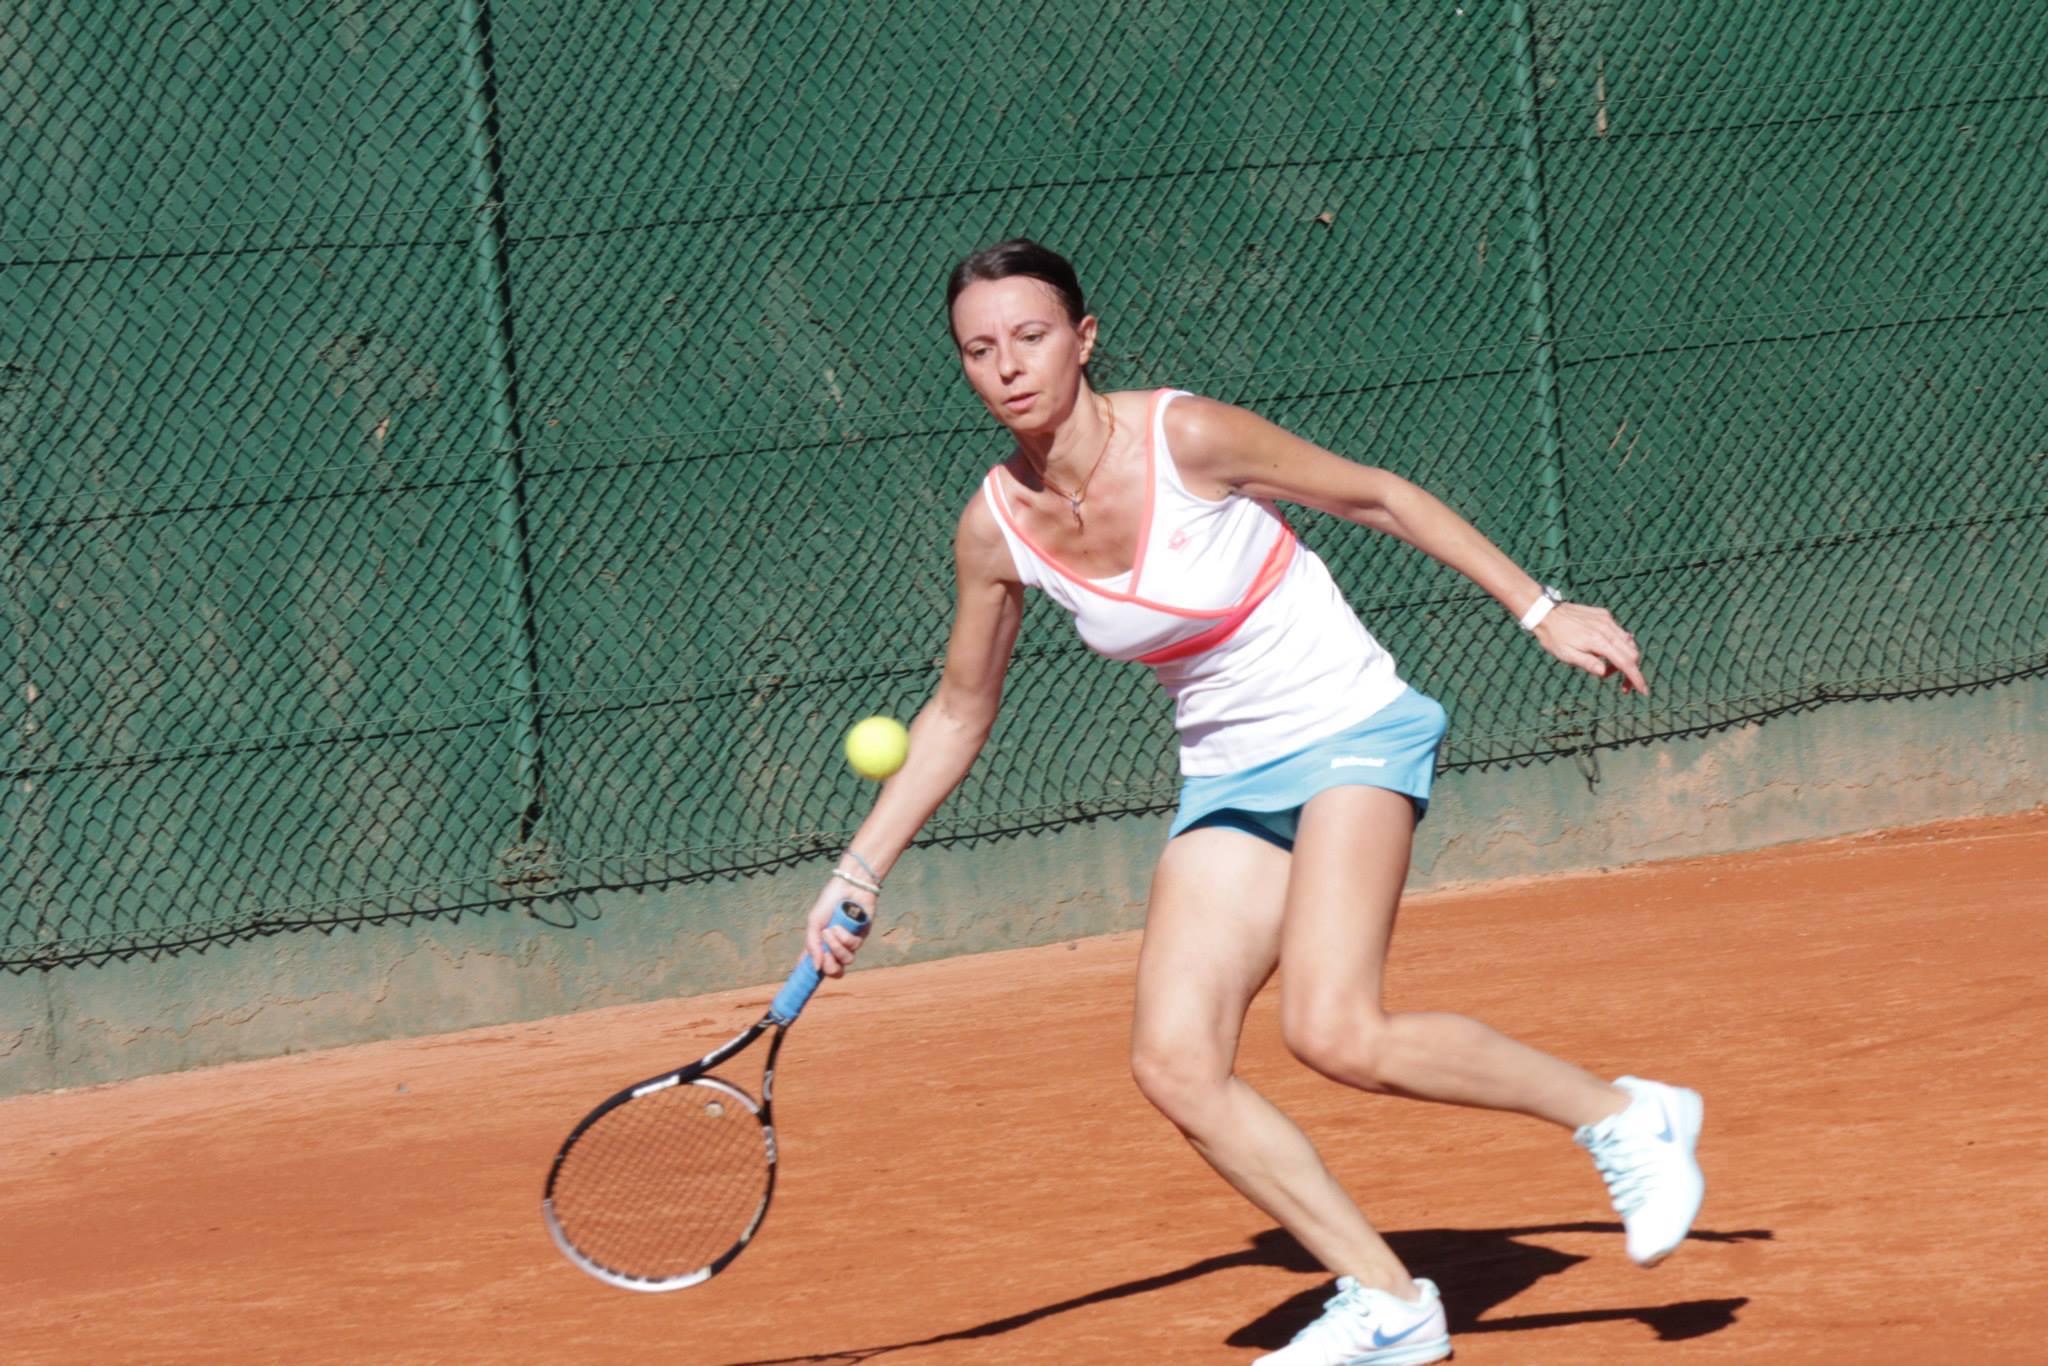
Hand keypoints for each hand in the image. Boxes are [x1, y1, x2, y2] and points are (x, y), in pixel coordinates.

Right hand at [805, 879, 875, 976]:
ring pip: (845, 960)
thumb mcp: (814, 923)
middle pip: (834, 972)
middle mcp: (834, 946)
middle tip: (826, 955)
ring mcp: (848, 943)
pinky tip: (840, 926)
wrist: (849, 887)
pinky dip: (844, 937)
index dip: (810, 976)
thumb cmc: (829, 902)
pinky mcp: (861, 937)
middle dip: (830, 967)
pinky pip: (853, 947)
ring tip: (831, 930)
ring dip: (836, 947)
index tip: (803, 983)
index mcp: (820, 944)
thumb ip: (813, 946)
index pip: (814, 966)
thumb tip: (816, 968)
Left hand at [1534, 603, 1649, 694]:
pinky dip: (1618, 645)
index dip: (1636, 678)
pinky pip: (1619, 632)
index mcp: (1599, 642)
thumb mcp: (1567, 655)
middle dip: (1631, 671)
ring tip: (1608, 668)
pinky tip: (1606, 652)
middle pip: (1632, 653)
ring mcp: (1607, 620)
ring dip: (1625, 658)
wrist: (1545, 612)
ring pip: (1628, 642)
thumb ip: (1587, 663)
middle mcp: (1607, 629)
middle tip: (1623, 686)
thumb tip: (1604, 673)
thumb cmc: (1554, 637)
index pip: (1625, 663)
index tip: (1643, 691)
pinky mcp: (1604, 615)